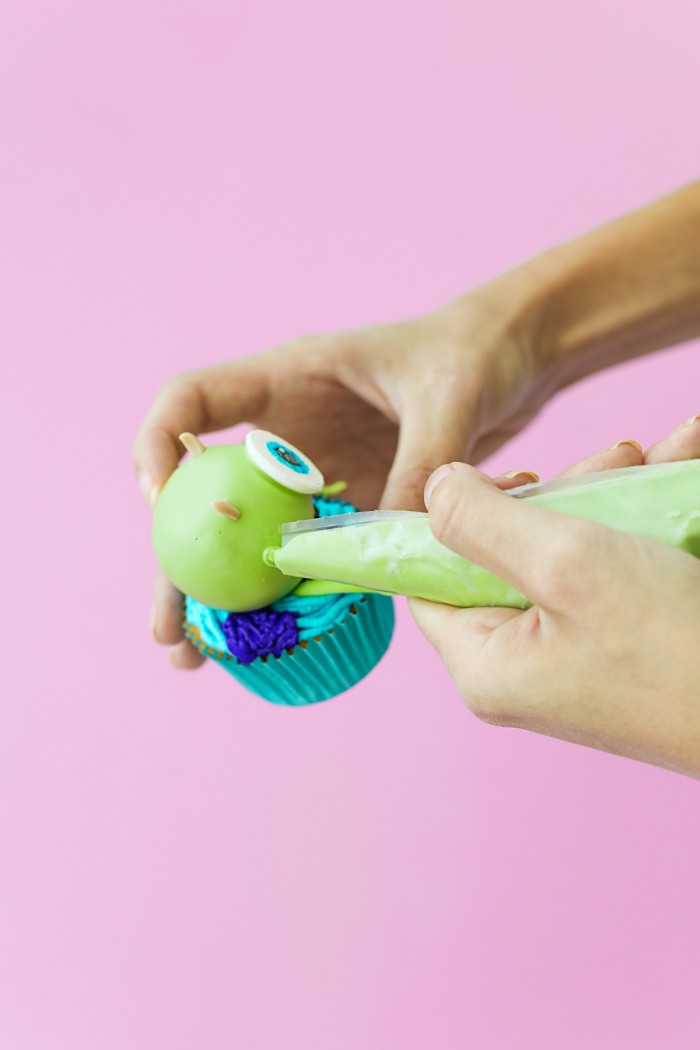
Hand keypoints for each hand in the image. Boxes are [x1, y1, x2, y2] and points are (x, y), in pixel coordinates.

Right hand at [134, 282, 553, 667]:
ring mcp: (317, 478)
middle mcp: (289, 435)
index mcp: (289, 381)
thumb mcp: (448, 399)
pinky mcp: (353, 510)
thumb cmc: (474, 352)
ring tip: (198, 656)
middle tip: (168, 629)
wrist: (513, 360)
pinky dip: (290, 601)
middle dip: (178, 561)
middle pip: (206, 496)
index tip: (159, 502)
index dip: (160, 445)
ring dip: (224, 597)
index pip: (192, 401)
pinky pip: (310, 559)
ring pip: (250, 540)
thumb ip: (420, 464)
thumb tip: (395, 543)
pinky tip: (274, 644)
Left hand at [410, 418, 699, 776]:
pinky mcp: (626, 645)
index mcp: (486, 662)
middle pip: (509, 555)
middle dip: (565, 492)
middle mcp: (522, 665)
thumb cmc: (672, 645)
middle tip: (617, 453)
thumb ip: (483, 521)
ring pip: (573, 552)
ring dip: (618, 495)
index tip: (503, 473)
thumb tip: (434, 486)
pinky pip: (619, 569)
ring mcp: (577, 658)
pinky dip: (650, 520)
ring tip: (669, 447)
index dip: (452, 520)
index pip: (431, 580)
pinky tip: (688, 464)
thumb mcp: (565, 564)